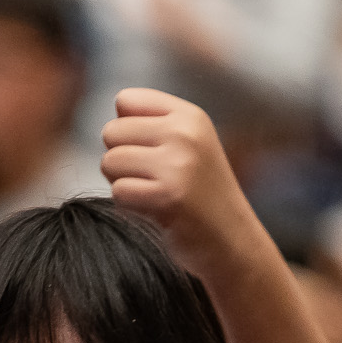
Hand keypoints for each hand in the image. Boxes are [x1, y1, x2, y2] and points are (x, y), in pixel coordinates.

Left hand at [100, 89, 266, 282]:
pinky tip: (154, 211)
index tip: (148, 152)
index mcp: (190, 115)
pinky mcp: (168, 196)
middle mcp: (186, 133)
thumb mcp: (189, 146)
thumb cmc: (200, 195)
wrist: (232, 242)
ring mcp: (179, 164)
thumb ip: (154, 124)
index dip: (125, 129)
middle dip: (120, 159)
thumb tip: (115, 114)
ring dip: (122, 183)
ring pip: (110, 162)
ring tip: (152, 194)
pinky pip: (118, 192)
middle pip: (112, 132)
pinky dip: (128, 206)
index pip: (125, 100)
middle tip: (149, 180)